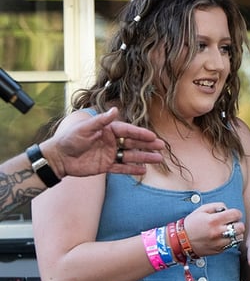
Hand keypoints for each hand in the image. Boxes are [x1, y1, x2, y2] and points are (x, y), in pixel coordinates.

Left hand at [44, 107, 164, 177]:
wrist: (57, 158)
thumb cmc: (68, 139)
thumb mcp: (84, 128)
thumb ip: (101, 121)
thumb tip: (115, 110)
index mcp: (107, 130)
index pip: (128, 131)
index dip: (140, 134)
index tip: (152, 136)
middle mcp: (111, 142)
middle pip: (133, 143)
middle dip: (147, 145)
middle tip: (161, 146)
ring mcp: (109, 154)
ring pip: (130, 156)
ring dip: (144, 157)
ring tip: (158, 159)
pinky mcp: (105, 166)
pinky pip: (122, 168)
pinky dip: (132, 169)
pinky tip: (143, 170)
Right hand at [183, 202, 244, 256]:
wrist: (181, 241)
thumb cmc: (192, 223)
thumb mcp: (202, 210)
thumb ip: (217, 206)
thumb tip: (227, 209)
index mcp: (214, 220)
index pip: (236, 214)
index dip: (236, 213)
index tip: (233, 214)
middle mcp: (218, 232)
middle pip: (241, 227)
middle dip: (238, 223)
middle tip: (232, 222)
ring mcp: (219, 243)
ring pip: (238, 237)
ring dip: (236, 233)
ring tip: (229, 230)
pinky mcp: (218, 250)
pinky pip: (232, 244)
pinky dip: (231, 240)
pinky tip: (224, 237)